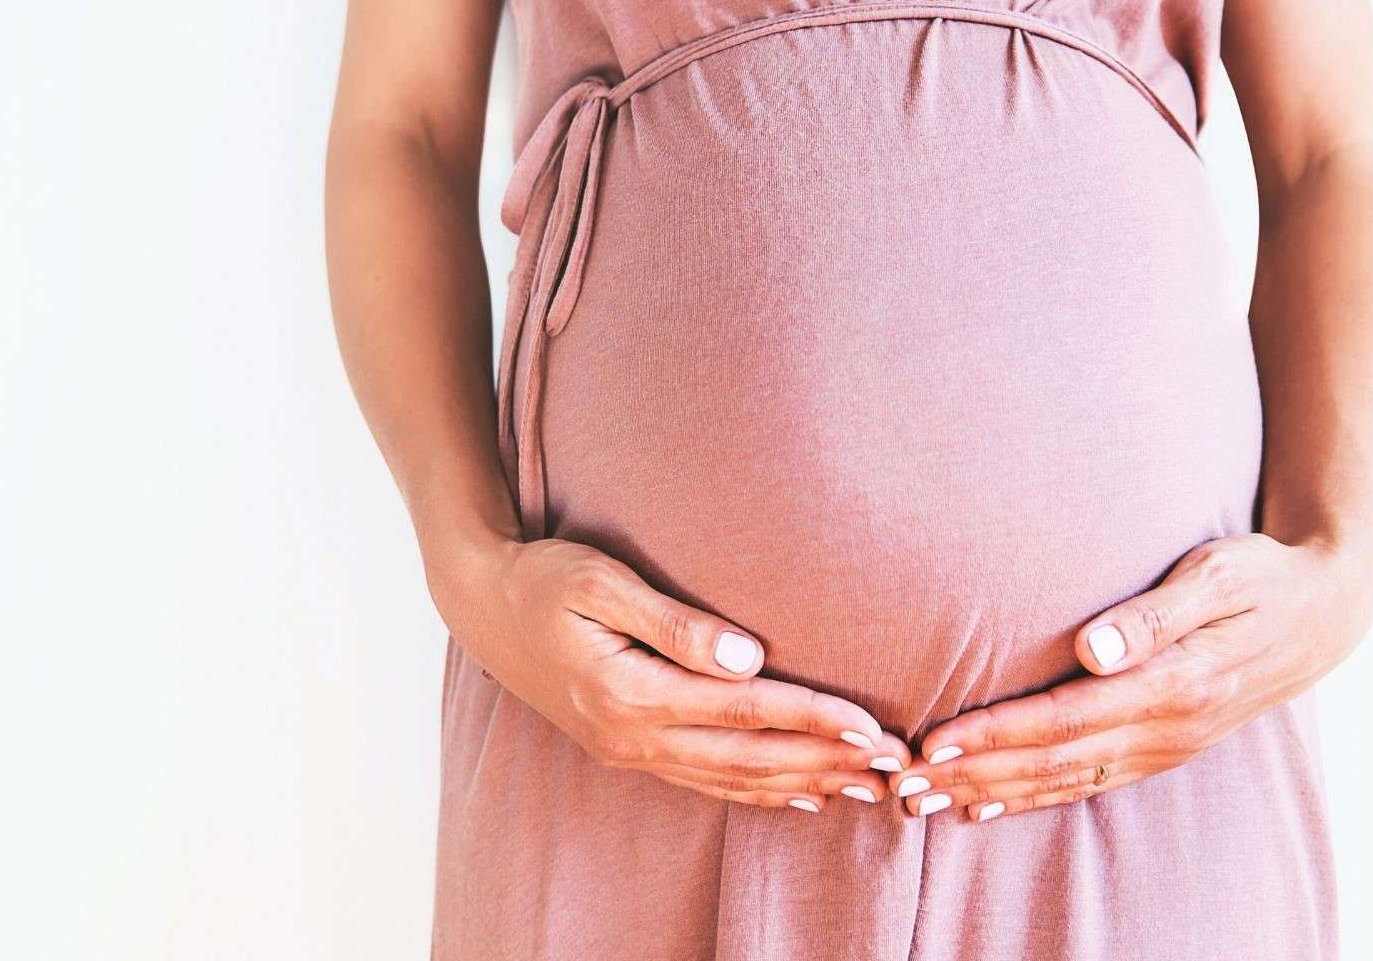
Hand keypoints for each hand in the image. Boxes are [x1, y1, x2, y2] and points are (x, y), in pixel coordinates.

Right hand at [430, 535, 910, 812]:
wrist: (478, 603)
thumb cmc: (542, 576)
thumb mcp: (601, 581)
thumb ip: (675, 622)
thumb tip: (749, 656)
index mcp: (632, 692)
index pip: (746, 710)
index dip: (814, 719)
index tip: (872, 725)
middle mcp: (633, 735)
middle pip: (749, 757)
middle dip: (827, 763)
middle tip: (894, 768)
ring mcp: (628, 749)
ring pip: (732, 778)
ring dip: (803, 784)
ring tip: (865, 787)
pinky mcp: (626, 748)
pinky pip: (704, 782)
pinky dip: (756, 791)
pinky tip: (796, 795)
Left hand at [888, 533, 1372, 819]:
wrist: (1325, 612)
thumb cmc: (1260, 576)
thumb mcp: (1216, 575)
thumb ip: (1153, 613)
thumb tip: (1090, 647)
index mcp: (1174, 684)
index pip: (1064, 717)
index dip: (996, 734)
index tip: (934, 742)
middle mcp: (1168, 728)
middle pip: (1052, 761)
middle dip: (973, 776)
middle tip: (902, 785)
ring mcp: (1166, 746)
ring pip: (1064, 781)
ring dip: (990, 795)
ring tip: (925, 803)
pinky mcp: (1165, 749)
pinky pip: (1088, 785)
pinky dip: (1034, 799)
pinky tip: (986, 808)